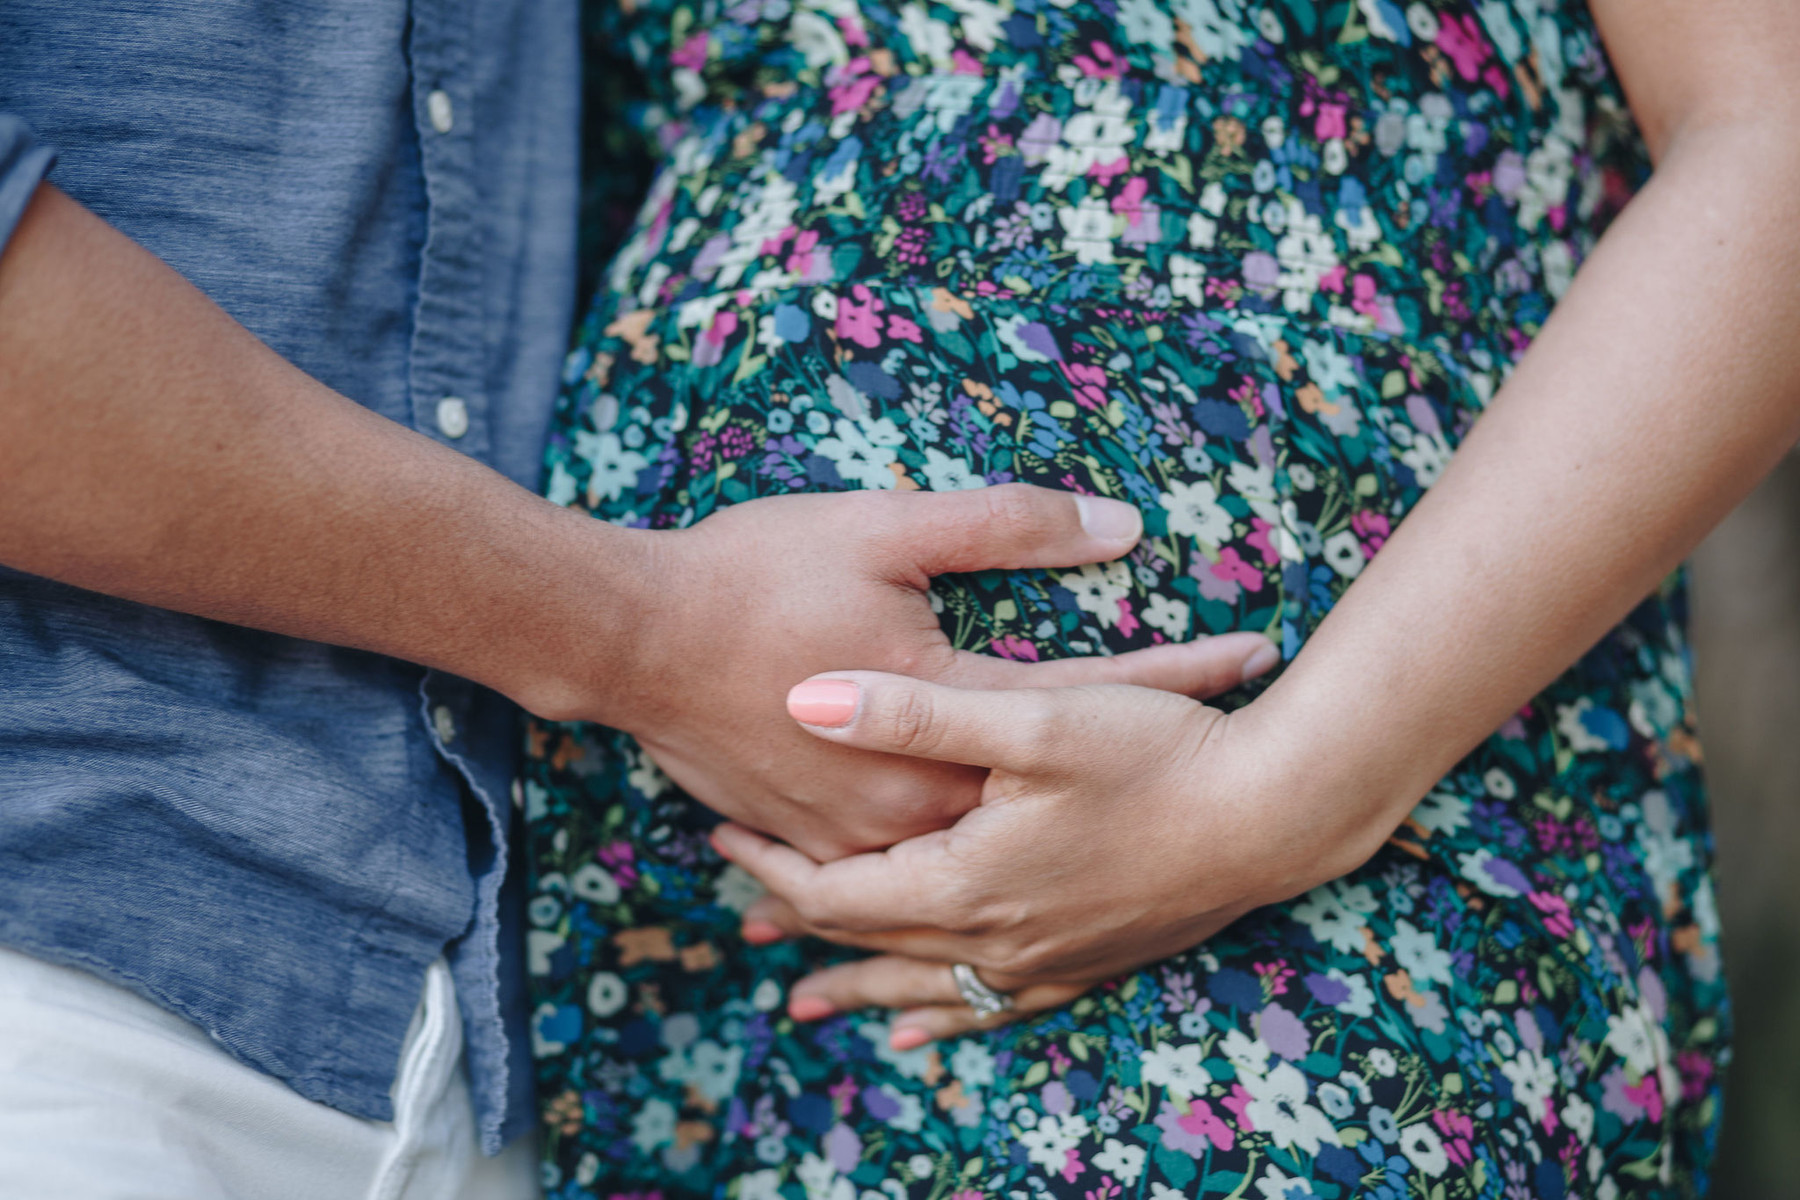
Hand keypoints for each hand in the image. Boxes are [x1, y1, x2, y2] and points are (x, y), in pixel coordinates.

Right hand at [544, 486, 1276, 859]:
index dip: (1180, 672)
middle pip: (1059, 788)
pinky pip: (912, 876)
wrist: (632, 641)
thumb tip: (1119, 526)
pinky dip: (970, 865)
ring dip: (1068, 829)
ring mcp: (868, 833)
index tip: (1254, 654)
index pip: (1098, 693)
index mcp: (951, 717)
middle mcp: (922, 799)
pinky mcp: (820, 842)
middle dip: (1145, 764)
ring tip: (1145, 823)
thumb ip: (1008, 526)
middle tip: (1228, 749)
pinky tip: (1003, 870)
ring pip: (991, 848)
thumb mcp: (885, 528)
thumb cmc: (755, 574)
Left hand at [709, 667, 1404, 1044]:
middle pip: (868, 944)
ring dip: (857, 986)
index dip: (769, 868)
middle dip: (799, 926)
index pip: (833, 893)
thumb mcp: (1028, 718)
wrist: (1274, 814)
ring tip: (805, 1001)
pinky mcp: (1087, 963)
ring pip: (922, 986)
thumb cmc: (1157, 754)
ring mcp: (1044, 961)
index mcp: (964, 881)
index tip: (723, 836)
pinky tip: (921, 1028)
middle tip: (740, 918)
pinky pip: (990, 1009)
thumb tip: (802, 699)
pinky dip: (941, 1016)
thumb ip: (911, 712)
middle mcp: (994, 938)